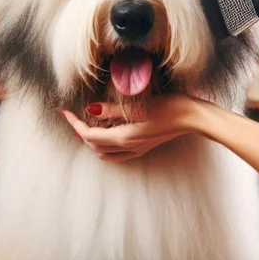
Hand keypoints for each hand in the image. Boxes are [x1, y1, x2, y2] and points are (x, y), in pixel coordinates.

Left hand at [60, 94, 204, 161]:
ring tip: (88, 126)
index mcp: (124, 137)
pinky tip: (109, 134)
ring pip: (105, 153)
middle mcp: (128, 147)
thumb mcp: (137, 105)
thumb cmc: (170, 107)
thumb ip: (111, 110)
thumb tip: (90, 110)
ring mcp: (137, 149)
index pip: (89, 135)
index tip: (65, 112)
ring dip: (93, 142)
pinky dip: (106, 146)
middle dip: (81, 133)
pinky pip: (118, 154)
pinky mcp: (144, 146)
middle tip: (74, 118)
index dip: (74, 124)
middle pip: (94, 146)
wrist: (193, 117)